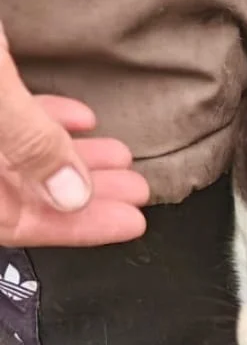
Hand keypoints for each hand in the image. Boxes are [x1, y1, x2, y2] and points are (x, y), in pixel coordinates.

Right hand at [0, 21, 148, 245]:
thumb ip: (26, 141)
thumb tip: (70, 195)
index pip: (6, 221)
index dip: (70, 227)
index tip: (126, 221)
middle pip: (12, 192)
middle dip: (81, 194)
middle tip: (134, 193)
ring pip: (11, 155)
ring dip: (69, 157)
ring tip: (120, 157)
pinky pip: (0, 117)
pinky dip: (41, 120)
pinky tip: (79, 118)